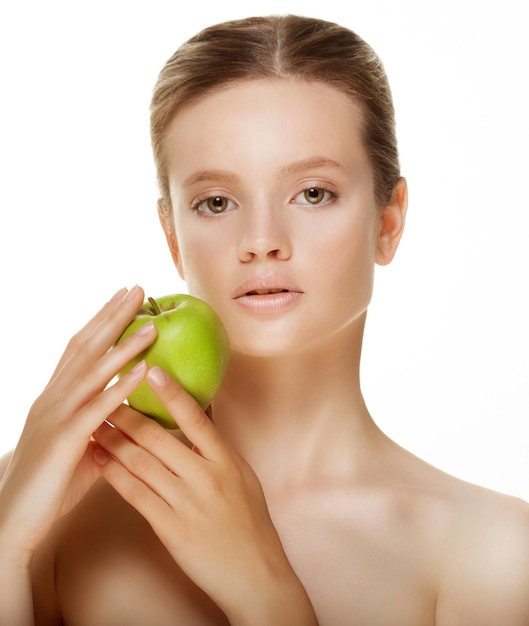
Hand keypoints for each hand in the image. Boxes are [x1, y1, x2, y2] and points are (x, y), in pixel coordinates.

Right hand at [0, 286, 155, 562]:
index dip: (101, 321)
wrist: (12, 521)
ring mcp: (57, 417)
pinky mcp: (65, 440)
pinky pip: (98, 408)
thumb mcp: (77, 447)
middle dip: (113, 316)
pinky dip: (122, 387)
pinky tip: (143, 371)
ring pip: (94, 371)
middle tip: (138, 289)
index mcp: (55, 398)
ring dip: (125, 346)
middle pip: (86, 347)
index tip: (122, 299)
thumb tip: (125, 421)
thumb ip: (99, 428)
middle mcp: (53, 398)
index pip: (79, 348)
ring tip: (153, 326)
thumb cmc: (47, 485)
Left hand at [92, 367, 316, 624]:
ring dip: (114, 441)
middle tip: (105, 396)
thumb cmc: (250, 523)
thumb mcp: (243, 477)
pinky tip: (101, 460)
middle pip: (158, 439)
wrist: (255, 573)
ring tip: (94, 424)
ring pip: (141, 463)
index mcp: (226, 461)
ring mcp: (187, 503)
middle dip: (127, 415)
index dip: (172, 393)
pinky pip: (136, 494)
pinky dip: (115, 475)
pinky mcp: (170, 528)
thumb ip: (219, 449)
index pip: (196, 419)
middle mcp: (206, 477)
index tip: (152, 369)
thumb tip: (202, 416)